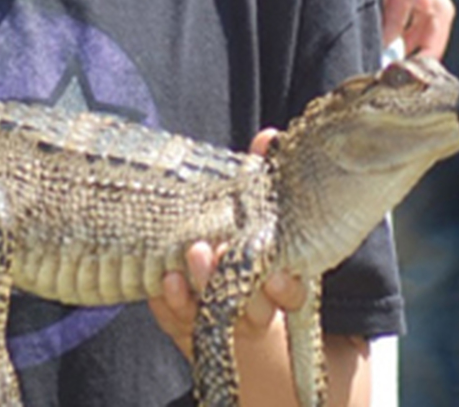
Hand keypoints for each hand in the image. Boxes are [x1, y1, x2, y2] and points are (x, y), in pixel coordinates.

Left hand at [148, 129, 303, 361]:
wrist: (223, 307)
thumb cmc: (245, 245)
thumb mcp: (258, 213)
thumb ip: (263, 178)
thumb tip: (270, 137)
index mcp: (279, 284)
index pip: (291, 293)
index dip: (286, 287)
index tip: (276, 273)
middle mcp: (253, 308)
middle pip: (252, 306)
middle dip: (236, 279)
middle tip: (221, 251)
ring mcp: (219, 318)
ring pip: (215, 311)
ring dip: (204, 282)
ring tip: (194, 252)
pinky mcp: (186, 322)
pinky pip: (179, 316)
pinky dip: (173, 298)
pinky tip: (167, 278)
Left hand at [335, 0, 454, 56]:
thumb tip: (422, 6)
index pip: (432, 11)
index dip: (418, 38)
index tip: (396, 59)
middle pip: (435, 11)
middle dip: (428, 41)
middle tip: (411, 69)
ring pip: (419, 7)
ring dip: (413, 31)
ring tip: (396, 55)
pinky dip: (397, 18)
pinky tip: (384, 30)